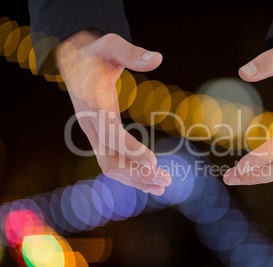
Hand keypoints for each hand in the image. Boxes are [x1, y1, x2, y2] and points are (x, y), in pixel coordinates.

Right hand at [56, 30, 170, 194]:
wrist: (75, 60)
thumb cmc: (96, 53)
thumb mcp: (110, 44)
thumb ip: (130, 53)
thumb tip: (158, 58)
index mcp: (92, 104)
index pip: (110, 134)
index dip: (130, 149)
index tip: (153, 161)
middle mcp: (90, 123)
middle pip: (109, 160)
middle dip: (136, 173)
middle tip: (166, 179)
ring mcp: (93, 132)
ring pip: (111, 166)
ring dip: (136, 178)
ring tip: (163, 184)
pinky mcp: (100, 135)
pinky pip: (114, 160)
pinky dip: (131, 171)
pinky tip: (150, 177)